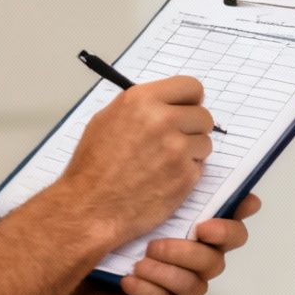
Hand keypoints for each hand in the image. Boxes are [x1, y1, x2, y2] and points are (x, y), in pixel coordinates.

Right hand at [51, 76, 213, 248]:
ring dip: (191, 153)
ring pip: (205, 143)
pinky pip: (199, 168)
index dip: (190, 101)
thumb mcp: (106, 120)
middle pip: (204, 116)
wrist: (89, 207)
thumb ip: (141, 107)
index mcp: (142, 100)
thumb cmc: (92, 167)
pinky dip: (186, 174)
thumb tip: (165, 104)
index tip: (186, 110)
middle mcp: (162, 120)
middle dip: (193, 128)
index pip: (191, 87)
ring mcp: (177, 149)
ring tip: (164, 163)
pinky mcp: (185, 176)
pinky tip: (163, 180)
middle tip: (176, 141)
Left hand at [56, 194, 261, 294]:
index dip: (238, 216)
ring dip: (168, 270)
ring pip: (195, 284)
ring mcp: (177, 289)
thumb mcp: (126, 205)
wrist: (69, 269)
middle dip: (195, 249)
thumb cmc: (102, 235)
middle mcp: (190, 262)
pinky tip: (128, 280)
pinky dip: (149, 290)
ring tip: (140, 260)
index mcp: (190, 233)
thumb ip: (152, 185)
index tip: (242, 205)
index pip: (229, 225)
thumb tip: (166, 149)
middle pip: (218, 259)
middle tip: (166, 240)